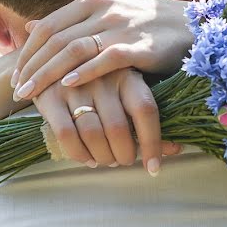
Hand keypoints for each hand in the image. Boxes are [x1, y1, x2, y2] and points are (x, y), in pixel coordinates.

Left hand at [12, 0, 192, 100]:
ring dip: (47, 73)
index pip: (48, 26)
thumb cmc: (148, 25)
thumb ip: (71, 21)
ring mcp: (122, 27)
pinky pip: (105, 59)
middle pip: (55, 39)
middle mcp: (104, 10)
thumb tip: (31, 25)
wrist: (195, 26)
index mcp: (93, 1)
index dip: (28, 52)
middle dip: (32, 67)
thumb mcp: (107, 14)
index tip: (15, 75)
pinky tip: (68, 86)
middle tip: (17, 91)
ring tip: (31, 95)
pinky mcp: (140, 46)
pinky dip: (84, 72)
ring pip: (73, 49)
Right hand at [32, 67, 181, 174]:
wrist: (56, 57)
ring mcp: (75, 86)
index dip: (153, 143)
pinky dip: (79, 154)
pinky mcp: (50, 96)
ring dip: (103, 157)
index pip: (145, 110)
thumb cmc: (105, 83)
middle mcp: (102, 77)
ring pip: (93, 134)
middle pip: (118, 128)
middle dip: (124, 155)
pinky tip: (88, 158)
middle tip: (124, 160)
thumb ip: (148, 120)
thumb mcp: (128, 91)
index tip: (154, 168)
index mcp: (128, 74)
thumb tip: (176, 148)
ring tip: (107, 160)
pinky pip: (66, 135)